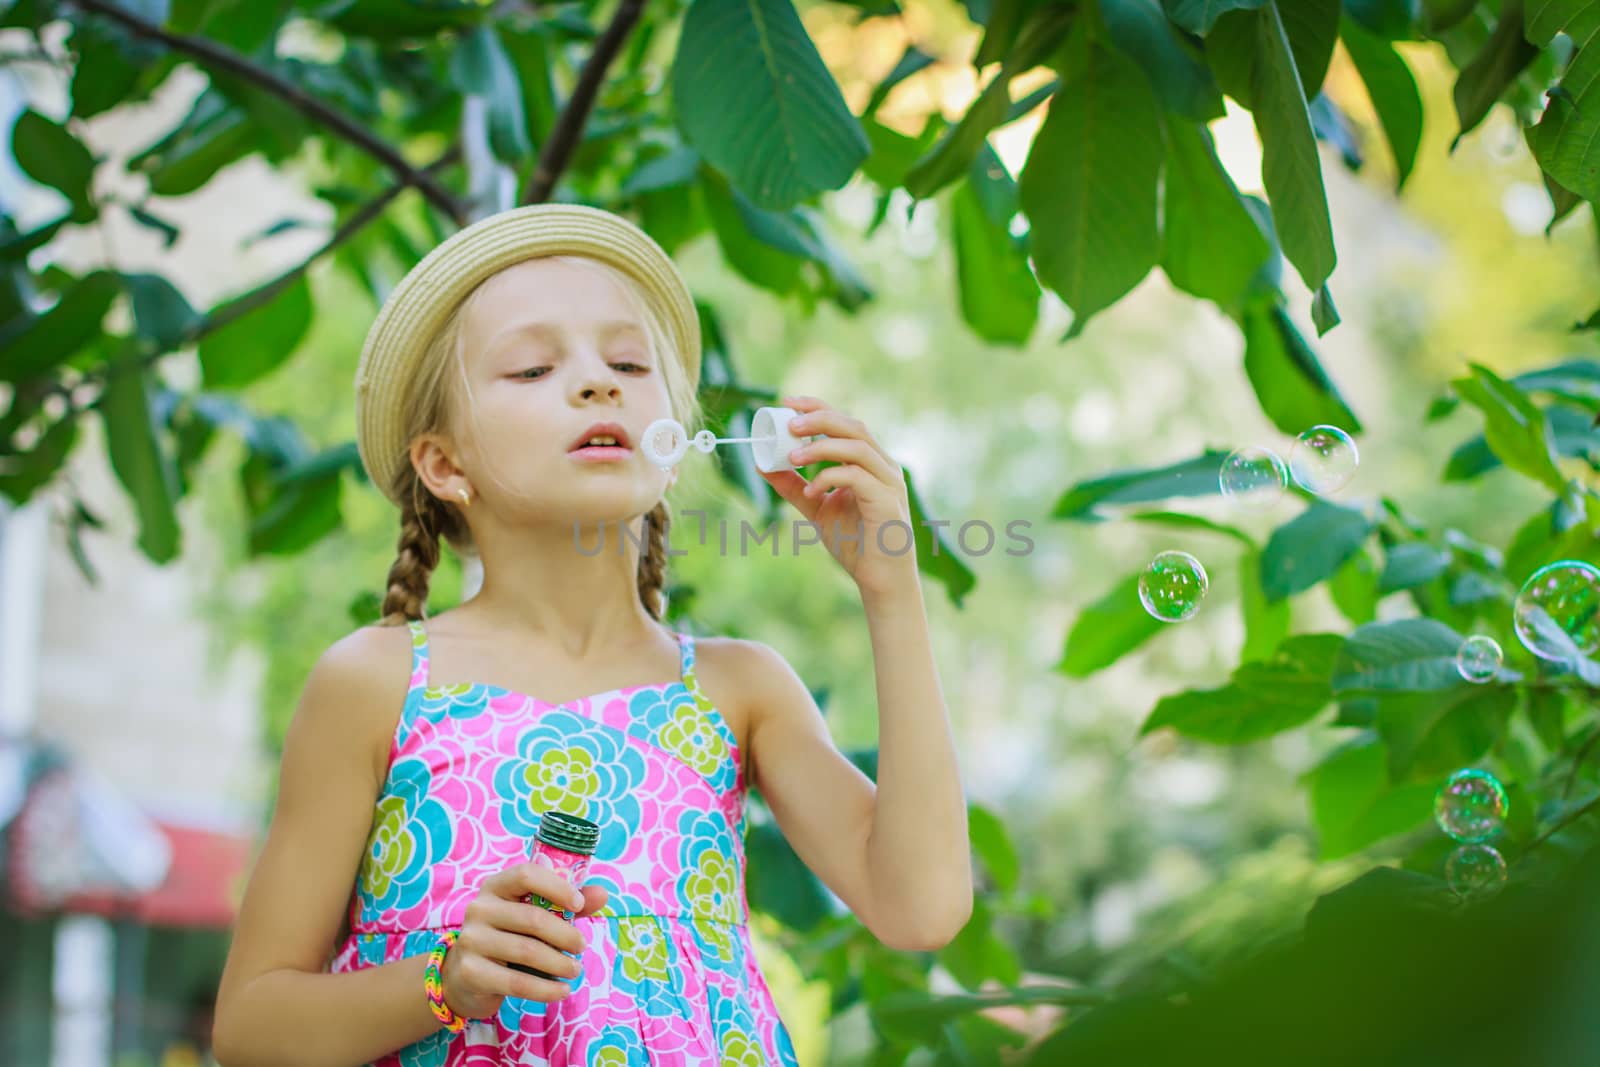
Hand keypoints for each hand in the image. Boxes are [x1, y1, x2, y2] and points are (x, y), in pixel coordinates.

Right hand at [439, 861, 609, 1019]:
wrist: (463, 976)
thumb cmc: (507, 937)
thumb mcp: (532, 915)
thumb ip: (565, 903)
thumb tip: (602, 894)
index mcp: (495, 887)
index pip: (527, 874)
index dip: (557, 887)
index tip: (579, 904)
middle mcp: (479, 909)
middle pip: (533, 918)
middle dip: (565, 935)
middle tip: (581, 947)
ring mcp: (471, 940)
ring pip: (527, 951)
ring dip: (559, 963)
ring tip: (574, 970)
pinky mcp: (471, 972)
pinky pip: (517, 982)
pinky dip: (546, 989)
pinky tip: (562, 991)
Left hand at [761, 395, 917, 596]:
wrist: (879, 578)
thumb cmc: (854, 541)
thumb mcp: (816, 508)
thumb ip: (793, 487)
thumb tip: (762, 465)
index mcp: (867, 461)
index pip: (844, 421)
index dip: (817, 407)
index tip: (786, 402)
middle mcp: (882, 465)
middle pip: (853, 426)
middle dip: (819, 419)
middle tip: (788, 425)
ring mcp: (888, 481)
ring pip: (856, 446)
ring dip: (821, 446)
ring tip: (793, 457)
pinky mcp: (887, 500)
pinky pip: (856, 477)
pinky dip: (829, 477)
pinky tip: (811, 491)